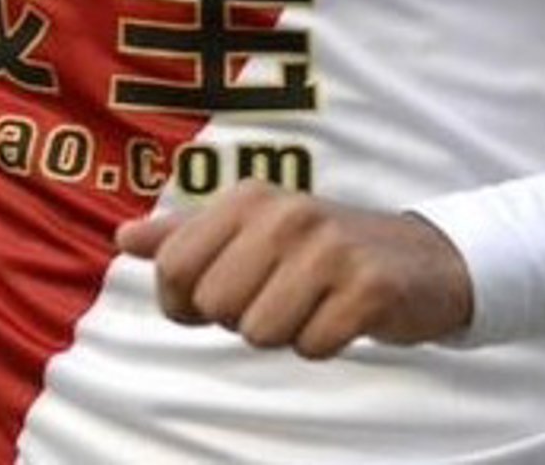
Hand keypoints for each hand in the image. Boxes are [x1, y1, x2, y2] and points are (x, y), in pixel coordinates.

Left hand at [116, 181, 474, 357]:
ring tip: (311, 302)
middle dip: (241, 317)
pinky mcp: (367, 287)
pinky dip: (323, 344)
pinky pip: (312, 346)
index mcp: (248, 198)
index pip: (174, 268)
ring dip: (285, 332)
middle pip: (216, 305)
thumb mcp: (251, 230)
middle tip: (280, 295)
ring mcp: (328, 248)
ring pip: (260, 332)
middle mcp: (285, 213)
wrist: (420, 259)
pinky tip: (342, 316)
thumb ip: (186, 235)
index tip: (217, 299)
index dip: (185, 303)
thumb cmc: (320, 250)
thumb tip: (124, 238)